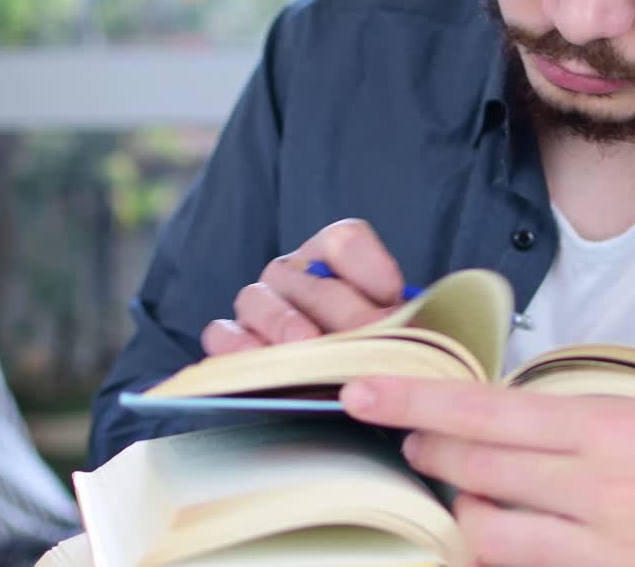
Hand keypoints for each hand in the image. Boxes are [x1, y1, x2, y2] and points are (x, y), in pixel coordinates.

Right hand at [200, 218, 408, 354]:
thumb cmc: (371, 354)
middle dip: (344, 315)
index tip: (394, 296)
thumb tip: (413, 328)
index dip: (371, 267)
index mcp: (333, 256)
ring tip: (308, 346)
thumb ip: (403, 324)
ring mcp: (257, 303)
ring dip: (285, 325)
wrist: (344, 392)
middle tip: (367, 341)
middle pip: (310, 281)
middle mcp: (292, 273)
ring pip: (258, 299)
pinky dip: (237, 348)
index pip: (346, 241)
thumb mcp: (396, 334)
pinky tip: (260, 363)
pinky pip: (221, 334)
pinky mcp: (230, 339)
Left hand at [341, 378, 634, 566]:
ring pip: (492, 537)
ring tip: (464, 499)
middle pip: (475, 473)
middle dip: (429, 455)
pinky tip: (516, 545)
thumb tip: (538, 430)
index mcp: (615, 427)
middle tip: (412, 442)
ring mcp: (611, 552)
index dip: (413, 400)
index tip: (360, 392)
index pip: (484, 410)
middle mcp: (601, 490)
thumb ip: (600, 427)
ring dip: (466, 515)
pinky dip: (514, 559)